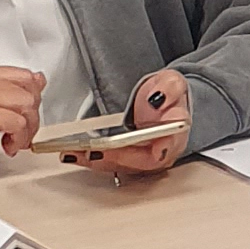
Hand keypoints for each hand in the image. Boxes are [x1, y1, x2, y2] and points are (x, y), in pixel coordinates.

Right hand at [0, 63, 43, 170]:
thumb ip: (9, 92)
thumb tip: (39, 81)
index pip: (22, 74)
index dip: (34, 96)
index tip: (29, 113)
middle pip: (29, 90)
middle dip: (32, 115)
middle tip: (22, 132)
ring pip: (27, 105)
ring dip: (27, 129)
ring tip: (14, 140)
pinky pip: (17, 123)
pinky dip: (18, 138)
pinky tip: (7, 145)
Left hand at [83, 70, 188, 185]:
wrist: (160, 100)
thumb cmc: (167, 96)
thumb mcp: (171, 82)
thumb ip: (170, 89)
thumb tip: (157, 99)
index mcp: (175, 133)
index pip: (169, 146)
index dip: (157, 150)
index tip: (144, 150)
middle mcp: (160, 151)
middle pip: (139, 162)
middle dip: (115, 157)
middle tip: (94, 150)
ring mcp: (142, 158)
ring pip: (121, 166)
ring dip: (97, 161)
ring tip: (76, 152)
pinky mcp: (127, 158)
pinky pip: (109, 163)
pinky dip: (91, 159)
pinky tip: (75, 153)